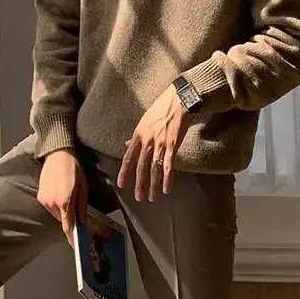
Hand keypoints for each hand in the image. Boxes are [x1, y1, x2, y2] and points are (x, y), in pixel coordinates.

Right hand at [37, 149, 87, 244]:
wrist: (58, 154)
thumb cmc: (73, 168)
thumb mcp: (83, 188)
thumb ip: (82, 207)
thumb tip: (84, 222)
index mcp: (65, 202)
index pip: (68, 227)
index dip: (72, 237)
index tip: (76, 244)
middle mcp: (52, 203)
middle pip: (63, 221)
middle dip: (71, 220)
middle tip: (78, 214)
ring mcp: (44, 200)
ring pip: (56, 214)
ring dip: (64, 212)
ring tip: (69, 198)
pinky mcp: (40, 196)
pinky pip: (50, 207)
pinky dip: (57, 206)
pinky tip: (62, 195)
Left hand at [117, 84, 188, 201]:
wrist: (178, 100)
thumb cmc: (161, 109)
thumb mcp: (144, 121)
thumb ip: (136, 137)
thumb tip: (126, 145)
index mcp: (138, 134)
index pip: (128, 158)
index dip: (124, 172)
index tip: (121, 184)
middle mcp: (147, 140)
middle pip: (141, 167)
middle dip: (140, 184)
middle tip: (139, 198)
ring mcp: (160, 143)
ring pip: (154, 169)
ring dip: (153, 185)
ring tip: (153, 197)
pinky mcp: (173, 144)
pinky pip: (169, 165)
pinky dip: (167, 179)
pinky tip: (167, 189)